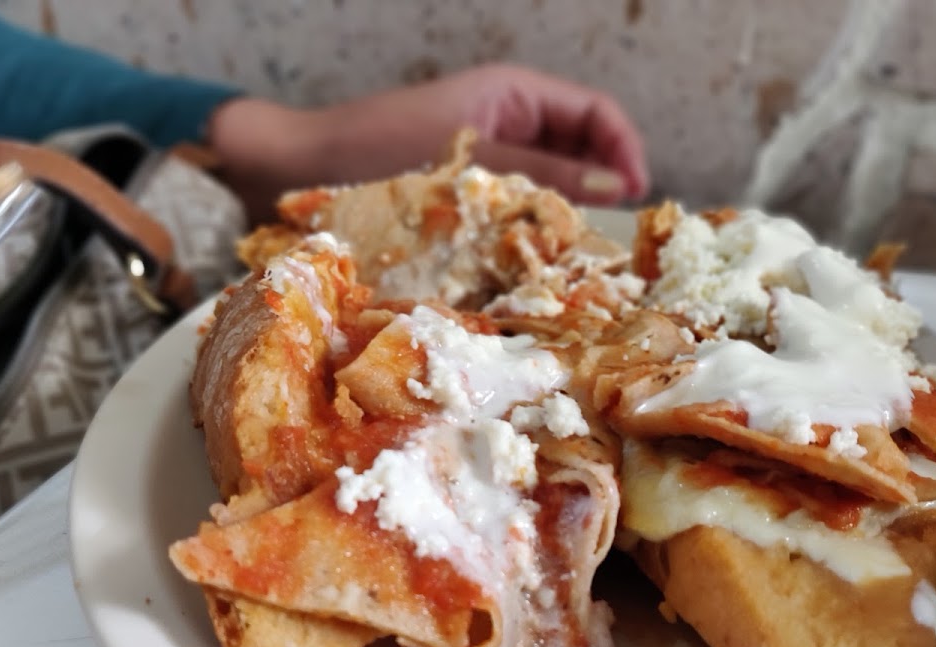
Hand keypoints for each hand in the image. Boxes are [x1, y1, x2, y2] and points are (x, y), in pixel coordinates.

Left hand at [208, 64, 648, 222]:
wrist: (299, 172)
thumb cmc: (374, 153)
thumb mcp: (468, 164)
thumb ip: (542, 173)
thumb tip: (615, 185)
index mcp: (511, 94)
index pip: (596, 113)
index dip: (625, 151)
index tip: (636, 199)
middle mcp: (504, 123)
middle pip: (580, 151)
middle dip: (600, 190)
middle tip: (608, 242)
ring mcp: (484, 159)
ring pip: (549, 185)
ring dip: (564, 217)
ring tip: (572, 258)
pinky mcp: (463, 194)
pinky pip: (513, 208)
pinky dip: (528, 232)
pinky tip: (527, 262)